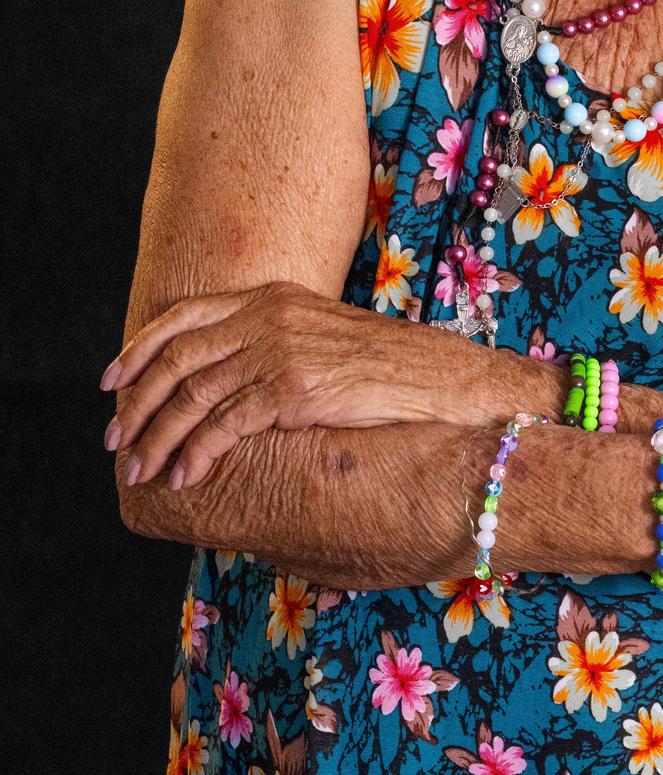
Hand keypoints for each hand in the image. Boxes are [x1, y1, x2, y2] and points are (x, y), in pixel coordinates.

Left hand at [103, 282, 526, 489]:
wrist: (438, 376)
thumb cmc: (386, 365)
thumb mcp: (320, 335)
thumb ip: (272, 341)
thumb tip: (233, 377)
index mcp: (270, 296)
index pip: (184, 315)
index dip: (140, 348)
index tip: (112, 380)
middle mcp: (268, 315)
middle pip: (178, 357)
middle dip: (138, 402)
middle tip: (116, 440)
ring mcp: (279, 350)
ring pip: (193, 395)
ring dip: (158, 437)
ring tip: (140, 470)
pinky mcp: (293, 389)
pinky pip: (225, 425)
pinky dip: (196, 454)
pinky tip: (185, 477)